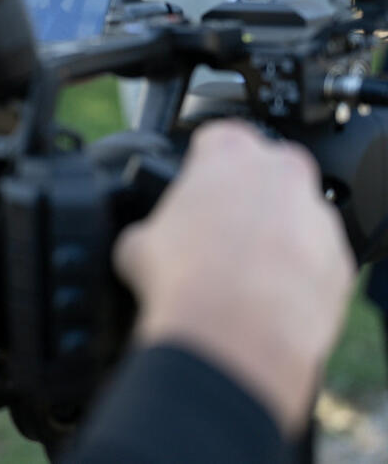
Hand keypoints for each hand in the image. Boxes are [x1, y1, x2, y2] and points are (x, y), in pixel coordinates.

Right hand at [113, 120, 354, 434]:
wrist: (231, 339)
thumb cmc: (185, 280)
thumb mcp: (135, 242)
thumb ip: (149, 226)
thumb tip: (144, 242)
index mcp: (230, 152)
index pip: (216, 137)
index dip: (198, 164)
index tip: (190, 188)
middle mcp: (282, 173)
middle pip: (263, 172)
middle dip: (240, 197)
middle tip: (210, 234)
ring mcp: (318, 217)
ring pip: (293, 216)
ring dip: (269, 236)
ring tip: (232, 274)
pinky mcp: (340, 262)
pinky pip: (314, 260)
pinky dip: (292, 274)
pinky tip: (257, 298)